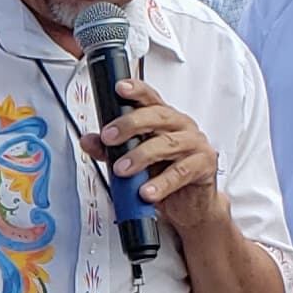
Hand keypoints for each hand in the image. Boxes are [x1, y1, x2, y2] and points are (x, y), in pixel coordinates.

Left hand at [99, 72, 231, 230]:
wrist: (189, 203)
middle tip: (109, 137)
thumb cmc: (163, 173)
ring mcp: (195, 144)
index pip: (150, 98)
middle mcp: (181, 126)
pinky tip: (146, 191)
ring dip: (141, 156)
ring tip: (122, 170)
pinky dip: (161, 183)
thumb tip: (88, 141)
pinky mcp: (204, 166)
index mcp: (164, 118)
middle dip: (130, 124)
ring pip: (168, 144)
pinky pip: (181, 172)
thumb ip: (110, 149)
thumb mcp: (134, 160)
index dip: (136, 90)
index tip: (119, 88)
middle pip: (158, 116)